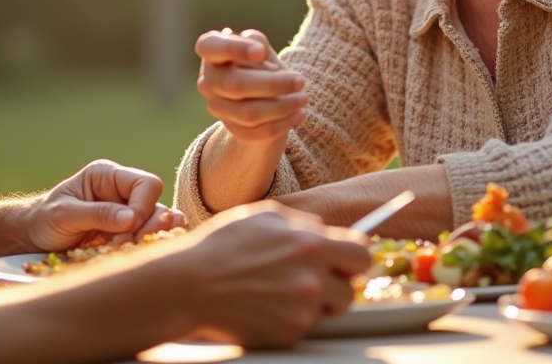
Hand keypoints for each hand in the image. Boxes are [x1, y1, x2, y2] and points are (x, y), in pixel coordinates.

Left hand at [26, 160, 184, 251]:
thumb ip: (98, 214)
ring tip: (128, 252)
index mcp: (108, 176)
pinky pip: (149, 239)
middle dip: (148, 227)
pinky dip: (147, 248)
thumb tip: (131, 218)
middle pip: (157, 204)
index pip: (146, 184)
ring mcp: (127, 213)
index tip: (126, 229)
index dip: (143, 207)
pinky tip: (137, 256)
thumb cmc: (44, 220)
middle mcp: (123, 191)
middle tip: (126, 246)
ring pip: (158, 224)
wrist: (33, 239)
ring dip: (148, 240)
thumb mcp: (65, 215)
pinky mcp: (128, 234)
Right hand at [173, 202, 370, 347]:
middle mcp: (311, 279)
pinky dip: (293, 318)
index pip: (361, 253)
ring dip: (317, 303)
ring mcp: (301, 310)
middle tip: (316, 279)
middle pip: (352, 288)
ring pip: (331, 310)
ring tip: (285, 292)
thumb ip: (303, 225)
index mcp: (309, 244)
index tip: (346, 261)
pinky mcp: (289, 333)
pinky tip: (268, 305)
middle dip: (338, 283)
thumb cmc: (223, 246)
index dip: (354, 257)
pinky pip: (306, 326)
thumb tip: (327, 234)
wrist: (190, 286)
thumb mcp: (264, 217)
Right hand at [195, 29, 306, 146]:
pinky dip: (282, 123)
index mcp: (211, 53)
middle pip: (234, 84)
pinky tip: (299, 114)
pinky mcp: (233, 130)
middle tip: (300, 81)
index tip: (260, 52)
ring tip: (303, 99)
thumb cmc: (259, 63)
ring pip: (248, 113)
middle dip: (272, 84)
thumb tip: (259, 50)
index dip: (233, 48)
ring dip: (282, 106)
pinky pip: (258, 132)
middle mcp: (208, 81)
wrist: (260, 95)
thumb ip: (257, 43)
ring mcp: (218, 108)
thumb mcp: (259, 48)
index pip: (209, 47)